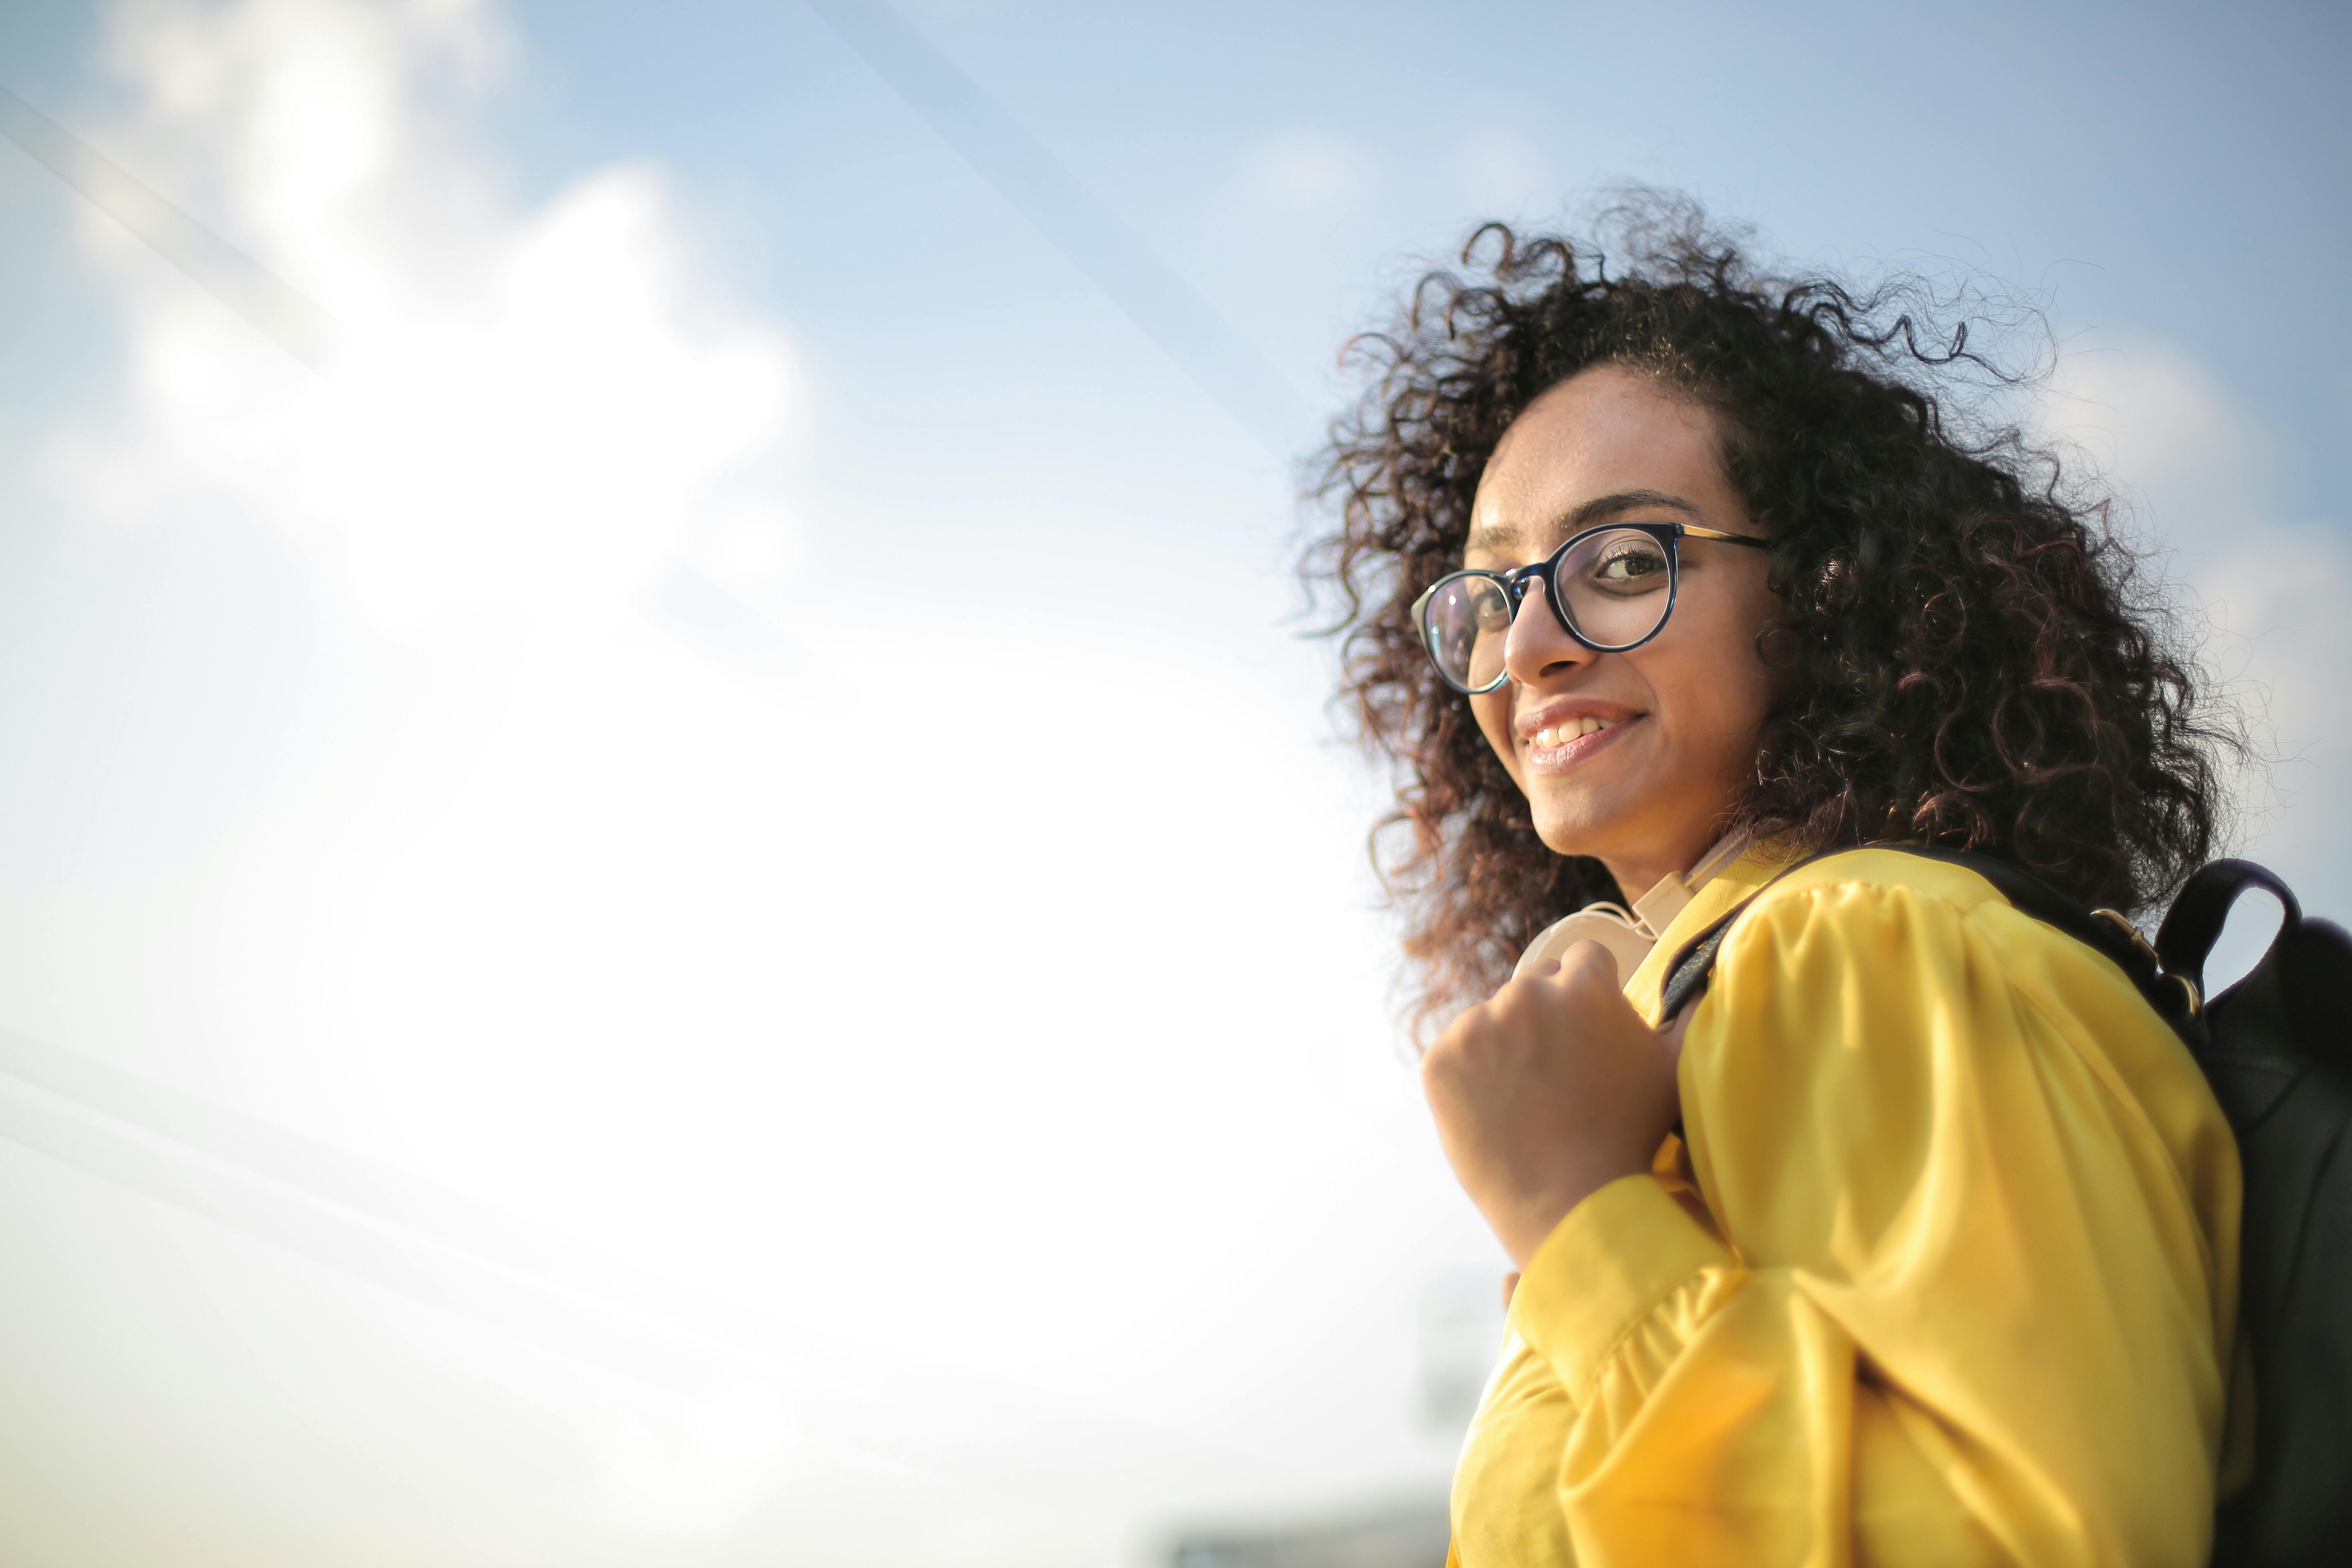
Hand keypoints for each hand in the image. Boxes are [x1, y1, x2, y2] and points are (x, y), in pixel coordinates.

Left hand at [1421, 941, 1684, 1267]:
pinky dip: (1470, 1076)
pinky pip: (1455, 1053)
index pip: (1584, 959)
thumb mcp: (1674, 1071)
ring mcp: (1475, 1027)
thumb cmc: (1630, 1136)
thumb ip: (1689, 1016)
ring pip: (1492, 1019)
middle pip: (1535, 984)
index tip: (1592, 1029)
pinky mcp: (1439, 1062)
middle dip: (1549, 1016)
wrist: (1571, 1204)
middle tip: (1561, 1070)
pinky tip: (1497, 1110)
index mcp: (1583, 987)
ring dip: (1507, 1045)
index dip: (1591, 993)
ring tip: (1529, 1098)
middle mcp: (1525, 994)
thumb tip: (1701, 983)